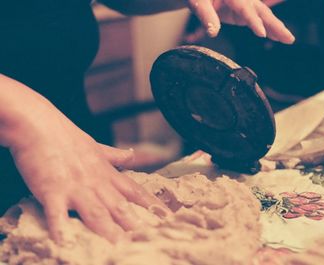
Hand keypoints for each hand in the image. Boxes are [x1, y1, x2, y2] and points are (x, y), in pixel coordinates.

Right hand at [9, 103, 168, 242]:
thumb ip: (114, 155)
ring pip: (96, 213)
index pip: (135, 191)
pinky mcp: (52, 190)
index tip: (167, 217)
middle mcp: (96, 182)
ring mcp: (76, 187)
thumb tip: (131, 154)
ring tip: (121, 247)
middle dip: (136, 225)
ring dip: (109, 231)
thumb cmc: (66, 136)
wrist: (39, 124)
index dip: (152, 205)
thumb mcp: (95, 146)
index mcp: (106, 173)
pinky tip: (66, 244)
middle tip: (151, 238)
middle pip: (120, 207)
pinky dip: (61, 228)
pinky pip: (58, 213)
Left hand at [187, 0, 293, 42]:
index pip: (245, 8)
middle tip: (288, 38)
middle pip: (261, 11)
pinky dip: (269, 28)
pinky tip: (277, 37)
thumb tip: (213, 32)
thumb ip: (206, 16)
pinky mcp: (244, 10)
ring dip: (276, 28)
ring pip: (264, 15)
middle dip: (275, 25)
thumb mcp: (198, 2)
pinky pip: (259, 19)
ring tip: (288, 39)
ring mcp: (246, 3)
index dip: (254, 21)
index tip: (262, 33)